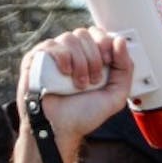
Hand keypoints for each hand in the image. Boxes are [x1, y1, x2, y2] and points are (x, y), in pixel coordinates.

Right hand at [17, 27, 133, 141]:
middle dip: (95, 57)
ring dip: (80, 62)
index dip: (106, 42)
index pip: (99, 33)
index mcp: (89, 56)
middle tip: (94, 80)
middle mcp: (71, 52)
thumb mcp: (115, 95)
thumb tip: (120, 40)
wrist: (60, 129)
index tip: (108, 62)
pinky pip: (51, 45)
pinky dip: (63, 59)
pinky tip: (65, 76)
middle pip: (85, 33)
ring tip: (79, 84)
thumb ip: (125, 69)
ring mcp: (53, 54)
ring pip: (70, 37)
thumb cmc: (84, 114)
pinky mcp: (36, 58)